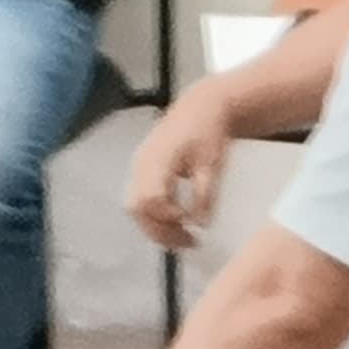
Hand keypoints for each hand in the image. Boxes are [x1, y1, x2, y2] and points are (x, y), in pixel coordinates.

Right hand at [125, 88, 232, 249]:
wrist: (200, 106)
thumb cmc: (208, 132)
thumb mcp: (212, 164)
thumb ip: (205, 195)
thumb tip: (200, 225)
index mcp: (157, 160)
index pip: (149, 199)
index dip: (167, 217)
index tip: (191, 225)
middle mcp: (141, 164)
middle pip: (136, 208)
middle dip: (159, 230)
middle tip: (189, 242)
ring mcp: (138, 167)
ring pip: (135, 207)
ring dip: (157, 226)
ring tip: (184, 237)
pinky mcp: (142, 170)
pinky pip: (140, 199)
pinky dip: (156, 215)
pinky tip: (178, 222)